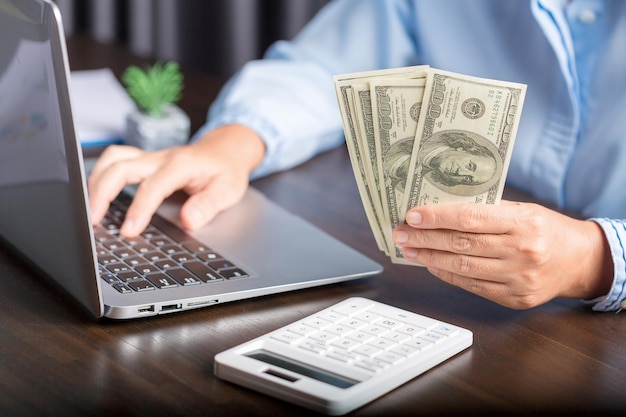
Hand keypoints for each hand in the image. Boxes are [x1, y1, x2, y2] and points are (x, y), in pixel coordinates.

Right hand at [88, 124, 264, 236]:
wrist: (225, 151)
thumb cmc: (225, 171)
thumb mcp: (228, 190)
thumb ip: (209, 205)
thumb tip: (189, 220)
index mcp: (181, 165)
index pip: (154, 186)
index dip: (139, 209)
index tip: (128, 231)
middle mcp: (161, 158)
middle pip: (121, 166)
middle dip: (102, 193)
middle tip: (93, 222)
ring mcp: (149, 158)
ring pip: (113, 160)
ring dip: (96, 182)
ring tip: (89, 210)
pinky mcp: (143, 162)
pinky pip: (115, 161)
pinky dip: (101, 175)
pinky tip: (97, 195)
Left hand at [392, 201, 613, 308]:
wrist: (578, 261)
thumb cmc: (545, 229)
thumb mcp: (522, 210)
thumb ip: (487, 210)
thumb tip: (440, 207)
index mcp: (523, 223)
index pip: (471, 218)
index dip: (437, 217)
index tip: (412, 215)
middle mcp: (521, 252)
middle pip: (461, 244)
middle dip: (425, 238)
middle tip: (400, 233)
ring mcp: (518, 279)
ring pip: (462, 267)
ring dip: (429, 258)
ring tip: (409, 249)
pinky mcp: (515, 299)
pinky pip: (472, 286)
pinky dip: (447, 274)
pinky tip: (431, 264)